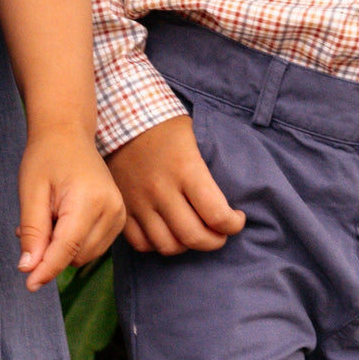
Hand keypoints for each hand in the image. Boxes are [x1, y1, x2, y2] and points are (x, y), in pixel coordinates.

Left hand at [16, 122, 125, 290]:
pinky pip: (94, 246)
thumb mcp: (30, 191)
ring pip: (85, 256)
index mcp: (89, 200)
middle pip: (76, 256)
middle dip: (51, 251)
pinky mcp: (119, 218)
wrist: (68, 134)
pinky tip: (60, 220)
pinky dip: (74, 243)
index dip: (46, 269)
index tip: (29, 285)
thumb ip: (32, 232)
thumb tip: (29, 270)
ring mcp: (119, 214)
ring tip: (48, 217)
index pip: (67, 249)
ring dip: (62, 248)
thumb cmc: (46, 157)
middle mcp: (112, 209)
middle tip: (34, 223)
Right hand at [108, 114, 245, 254]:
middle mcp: (162, 189)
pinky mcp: (123, 206)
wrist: (121, 114)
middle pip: (194, 237)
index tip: (236, 218)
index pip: (217, 215)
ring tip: (192, 232)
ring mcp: (139, 200)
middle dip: (215, 241)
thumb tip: (228, 199)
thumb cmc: (165, 125)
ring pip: (167, 246)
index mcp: (185, 169)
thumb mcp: (195, 136)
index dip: (234, 224)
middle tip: (219, 232)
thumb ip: (208, 170)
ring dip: (186, 245)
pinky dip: (156, 244)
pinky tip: (166, 232)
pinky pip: (140, 243)